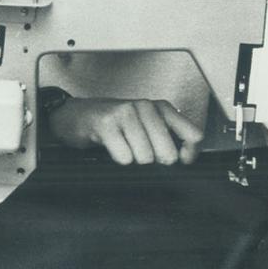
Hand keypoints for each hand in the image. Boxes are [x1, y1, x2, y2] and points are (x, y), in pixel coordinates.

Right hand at [48, 97, 203, 165]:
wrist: (74, 114)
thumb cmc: (113, 124)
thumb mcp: (145, 125)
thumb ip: (167, 137)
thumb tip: (183, 159)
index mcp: (161, 108)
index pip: (193, 135)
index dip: (188, 155)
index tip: (179, 161)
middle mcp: (146, 107)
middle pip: (167, 153)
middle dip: (154, 161)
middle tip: (139, 151)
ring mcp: (125, 113)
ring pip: (145, 157)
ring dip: (132, 159)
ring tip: (122, 146)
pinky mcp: (106, 124)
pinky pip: (124, 156)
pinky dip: (118, 158)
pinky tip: (110, 146)